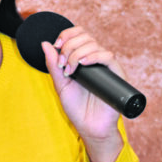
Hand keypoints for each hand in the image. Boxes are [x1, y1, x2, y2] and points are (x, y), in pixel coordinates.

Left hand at [41, 26, 123, 161]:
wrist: (89, 127)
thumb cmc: (76, 108)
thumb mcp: (60, 84)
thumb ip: (53, 65)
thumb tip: (45, 44)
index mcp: (82, 59)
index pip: (78, 34)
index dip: (67, 34)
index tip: (57, 45)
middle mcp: (95, 60)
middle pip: (85, 36)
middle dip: (69, 47)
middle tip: (62, 65)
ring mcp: (105, 67)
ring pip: (94, 45)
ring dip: (77, 54)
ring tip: (70, 71)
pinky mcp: (116, 75)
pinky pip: (108, 57)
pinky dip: (94, 56)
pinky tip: (83, 64)